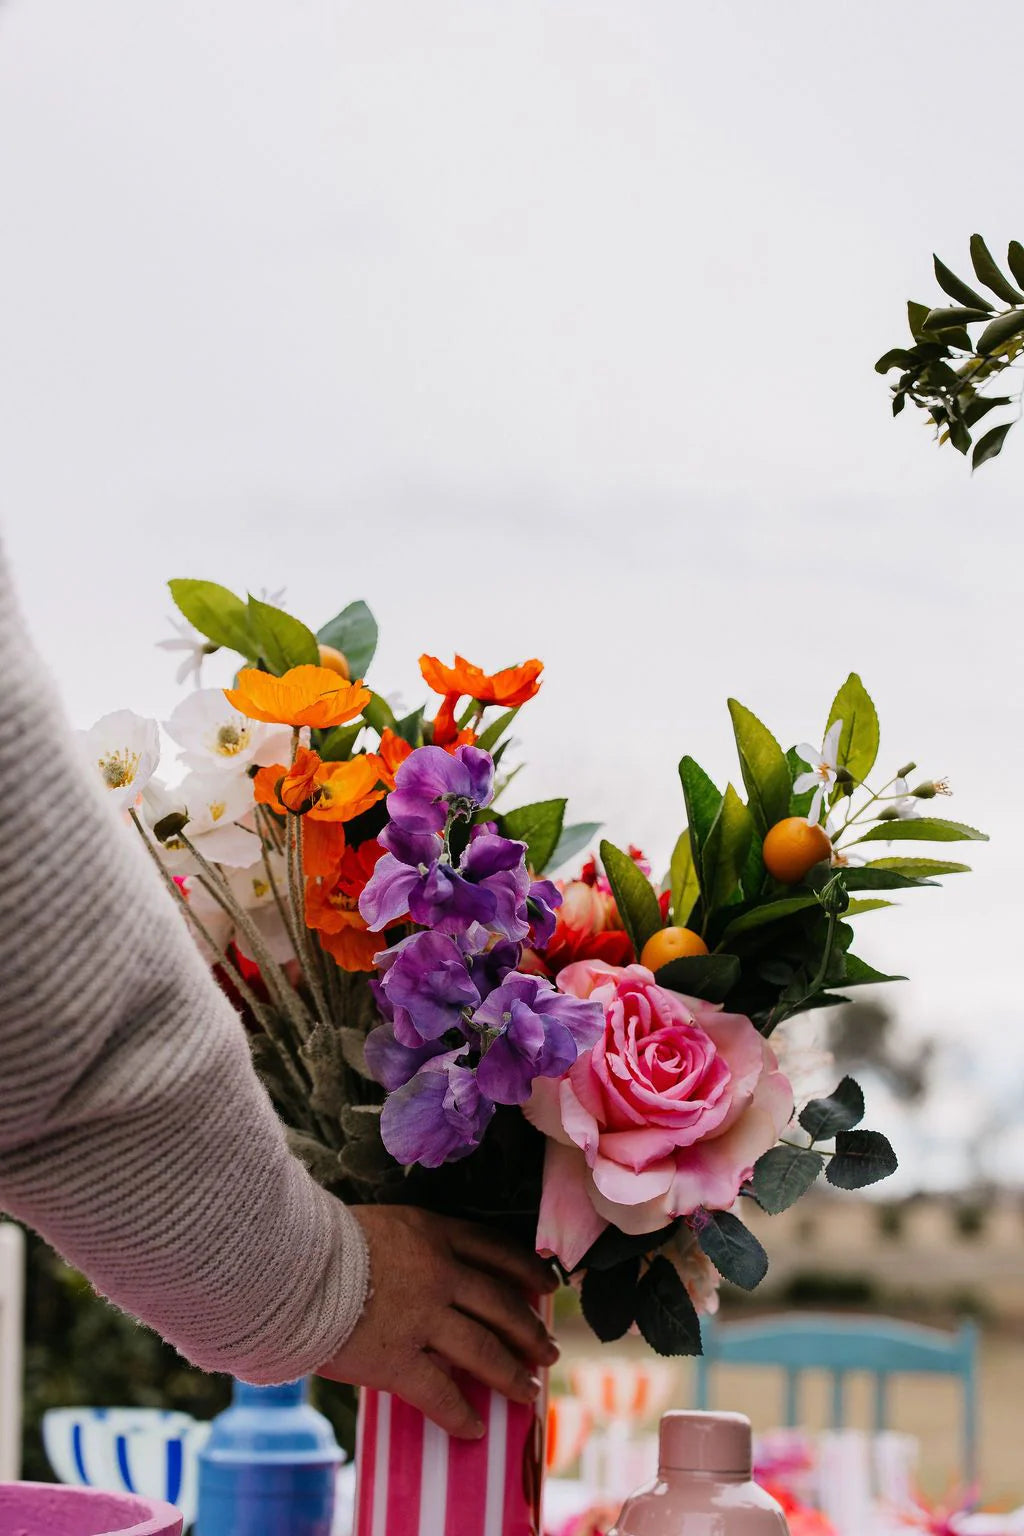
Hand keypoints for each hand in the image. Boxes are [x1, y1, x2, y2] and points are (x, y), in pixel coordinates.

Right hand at [318, 1205, 559, 1438]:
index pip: (494, 1249)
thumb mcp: (380, 1222)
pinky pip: (439, 1393)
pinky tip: (473, 1429)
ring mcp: (421, 1318)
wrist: (286, 1263)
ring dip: (510, 1373)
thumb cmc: (320, 1237)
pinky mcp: (396, 1360)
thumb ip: (409, 1243)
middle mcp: (438, 1274)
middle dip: (529, 1330)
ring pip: (482, 1349)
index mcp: (432, 1233)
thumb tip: (420, 1264)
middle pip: (500, 1303)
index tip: (547, 1284)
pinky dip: (460, 1415)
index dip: (525, 1269)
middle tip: (549, 1350)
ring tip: (527, 1390)